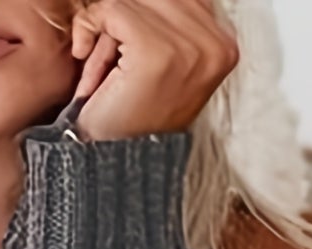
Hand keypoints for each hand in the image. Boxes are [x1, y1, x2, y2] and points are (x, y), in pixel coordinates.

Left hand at [68, 0, 238, 142]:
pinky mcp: (156, 52)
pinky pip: (112, 9)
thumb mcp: (164, 63)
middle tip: (108, 64)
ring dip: (106, 28)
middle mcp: (215, 45)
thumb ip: (169, 22)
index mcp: (224, 46)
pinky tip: (87, 61)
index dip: (144, 15)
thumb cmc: (130, 122)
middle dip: (123, 20)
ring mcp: (189, 48)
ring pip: (133, 0)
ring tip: (103, 69)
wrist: (111, 169)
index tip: (126, 50)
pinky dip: (89, 27)